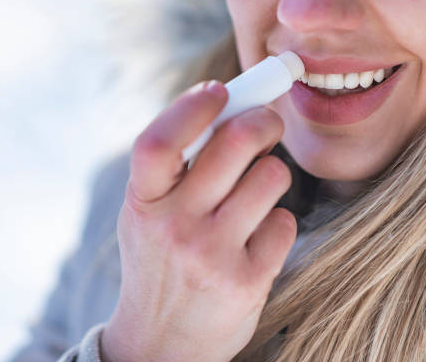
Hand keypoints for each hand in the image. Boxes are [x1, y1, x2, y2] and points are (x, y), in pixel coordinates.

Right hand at [101, 80, 296, 361]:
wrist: (160, 343)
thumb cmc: (159, 263)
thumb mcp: (148, 216)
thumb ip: (176, 169)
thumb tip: (228, 109)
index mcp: (142, 203)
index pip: (159, 141)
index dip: (191, 106)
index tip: (219, 89)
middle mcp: (173, 227)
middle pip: (235, 144)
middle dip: (263, 121)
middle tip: (268, 123)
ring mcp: (211, 255)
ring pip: (271, 177)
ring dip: (272, 174)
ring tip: (257, 191)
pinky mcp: (247, 281)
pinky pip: (283, 222)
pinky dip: (276, 221)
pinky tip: (257, 238)